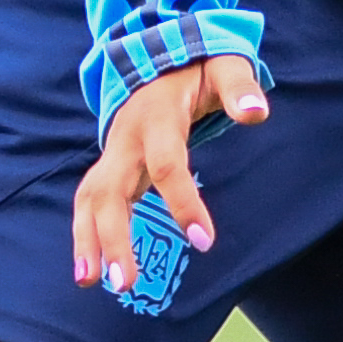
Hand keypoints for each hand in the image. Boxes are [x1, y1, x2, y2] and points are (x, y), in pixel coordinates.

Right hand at [69, 52, 267, 294]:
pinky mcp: (110, 167)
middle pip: (109, 191)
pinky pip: (90, 203)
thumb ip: (240, 89)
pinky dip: (84, 235)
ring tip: (88, 283)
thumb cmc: (199, 70)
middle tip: (125, 284)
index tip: (204, 241)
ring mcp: (112, 154)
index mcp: (157, 119)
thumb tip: (257, 113)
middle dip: (112, 237)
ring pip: (89, 199)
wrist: (160, 57)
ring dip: (86, 241)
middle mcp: (126, 140)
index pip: (166, 166)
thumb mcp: (225, 68)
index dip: (183, 203)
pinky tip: (89, 270)